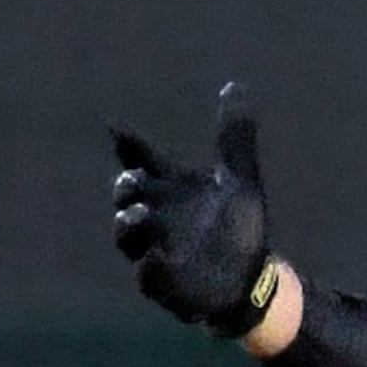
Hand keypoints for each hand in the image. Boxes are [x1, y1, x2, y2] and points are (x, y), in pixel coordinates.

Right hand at [110, 82, 273, 336]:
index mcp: (171, 186)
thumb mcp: (239, 180)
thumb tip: (235, 85)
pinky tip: (156, 258)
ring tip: (141, 215)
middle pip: (127, 193)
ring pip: (126, 234)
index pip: (142, 159)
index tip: (116, 127)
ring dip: (130, 223)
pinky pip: (148, 276)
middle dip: (125, 186)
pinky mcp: (162, 281)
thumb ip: (234, 138)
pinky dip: (151, 267)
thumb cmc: (238, 227)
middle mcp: (155, 213)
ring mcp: (154, 247)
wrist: (250, 278)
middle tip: (135, 179)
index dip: (129, 143)